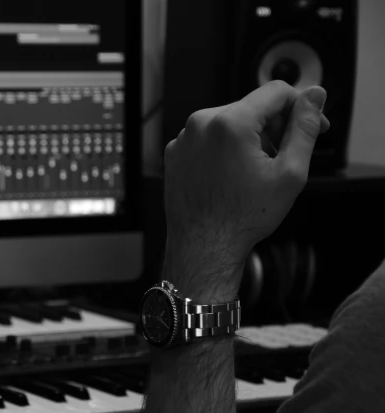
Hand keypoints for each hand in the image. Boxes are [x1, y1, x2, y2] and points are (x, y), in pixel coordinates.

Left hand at [163, 80, 329, 268]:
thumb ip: (305, 128)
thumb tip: (314, 98)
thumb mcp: (289, 173)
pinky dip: (223, 149)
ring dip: (248, 138)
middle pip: (251, 106)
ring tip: (254, 171)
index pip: (276, 92)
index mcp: (230, 123)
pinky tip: (231, 175)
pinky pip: (207, 138)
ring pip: (228, 122)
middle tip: (283, 156)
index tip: (309, 124)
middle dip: (273, 126)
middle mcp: (201, 124)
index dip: (300, 106)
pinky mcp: (174, 152)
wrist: (203, 246)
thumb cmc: (241, 217)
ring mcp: (184, 138)